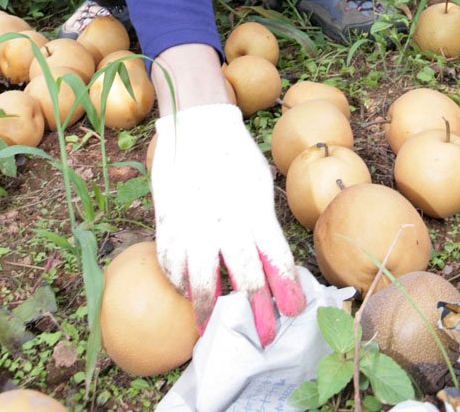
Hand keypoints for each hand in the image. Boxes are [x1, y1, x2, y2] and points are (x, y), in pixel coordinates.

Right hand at [151, 103, 306, 345]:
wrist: (196, 121)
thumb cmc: (234, 153)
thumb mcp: (259, 182)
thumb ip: (263, 221)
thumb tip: (272, 261)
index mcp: (254, 208)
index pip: (275, 257)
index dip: (285, 287)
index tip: (293, 312)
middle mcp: (226, 220)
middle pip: (243, 276)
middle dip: (255, 311)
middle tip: (263, 338)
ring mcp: (194, 222)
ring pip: (201, 278)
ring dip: (207, 309)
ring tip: (209, 331)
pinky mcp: (167, 221)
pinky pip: (171, 261)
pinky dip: (177, 280)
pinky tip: (185, 291)